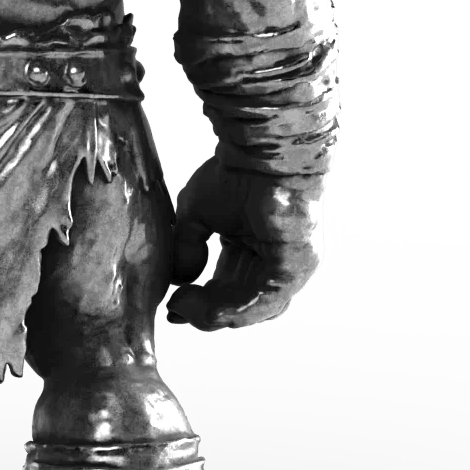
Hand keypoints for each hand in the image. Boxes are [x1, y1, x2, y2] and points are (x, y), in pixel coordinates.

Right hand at [166, 157, 326, 331]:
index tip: (173, 308)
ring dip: (216, 315)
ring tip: (184, 311)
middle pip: (243, 303)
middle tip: (176, 315)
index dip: (203, 301)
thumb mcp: (197, 215)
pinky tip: (203, 307)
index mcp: (257, 249)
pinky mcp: (295, 266)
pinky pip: (265, 299)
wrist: (259, 154)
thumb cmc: (234, 174)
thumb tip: (179, 279)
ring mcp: (291, 267)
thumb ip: (188, 247)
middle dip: (208, 313)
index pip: (231, 286)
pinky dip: (233, 309)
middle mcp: (277, 262)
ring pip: (254, 308)